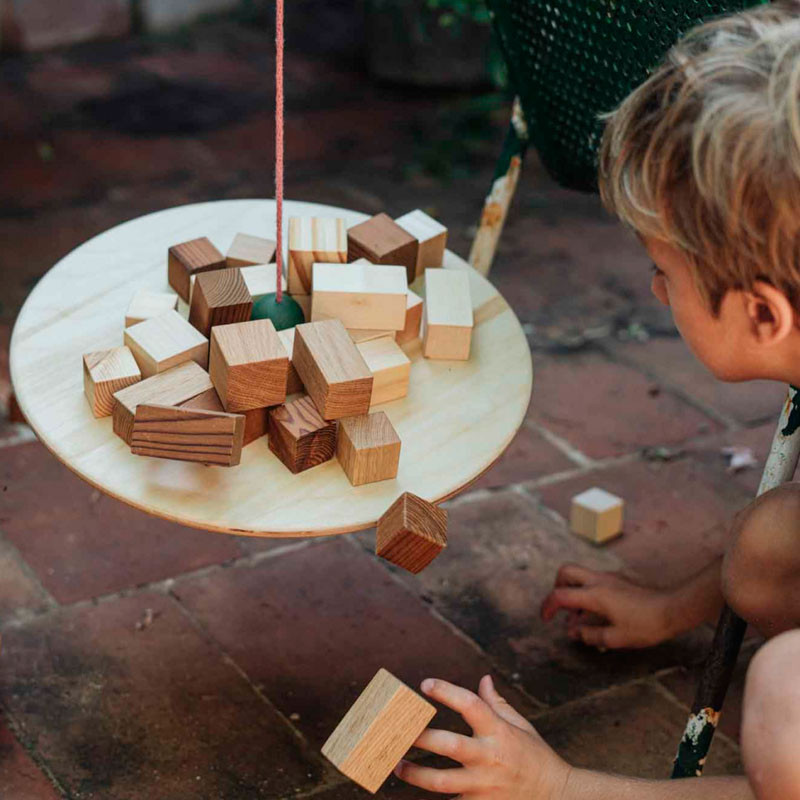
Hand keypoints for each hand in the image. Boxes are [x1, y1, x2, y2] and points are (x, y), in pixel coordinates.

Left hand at [394, 675, 569, 798]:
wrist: (557, 796)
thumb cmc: (535, 756)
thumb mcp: (520, 726)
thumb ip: (497, 704)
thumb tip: (483, 678)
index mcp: (498, 731)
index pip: (470, 704)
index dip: (446, 691)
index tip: (425, 684)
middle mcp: (489, 757)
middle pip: (449, 745)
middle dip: (421, 737)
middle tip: (397, 729)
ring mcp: (484, 786)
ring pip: (442, 782)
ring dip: (415, 774)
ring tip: (397, 765)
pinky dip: (435, 799)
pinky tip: (415, 792)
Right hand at [540, 563, 676, 649]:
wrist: (673, 609)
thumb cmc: (646, 625)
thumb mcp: (616, 638)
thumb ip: (590, 635)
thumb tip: (573, 632)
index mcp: (594, 594)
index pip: (560, 595)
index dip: (548, 607)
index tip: (546, 619)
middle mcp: (598, 580)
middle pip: (566, 571)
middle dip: (557, 587)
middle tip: (562, 608)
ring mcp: (609, 577)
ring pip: (580, 575)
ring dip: (574, 592)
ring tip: (582, 617)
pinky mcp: (619, 580)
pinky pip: (595, 580)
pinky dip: (588, 593)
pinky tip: (600, 613)